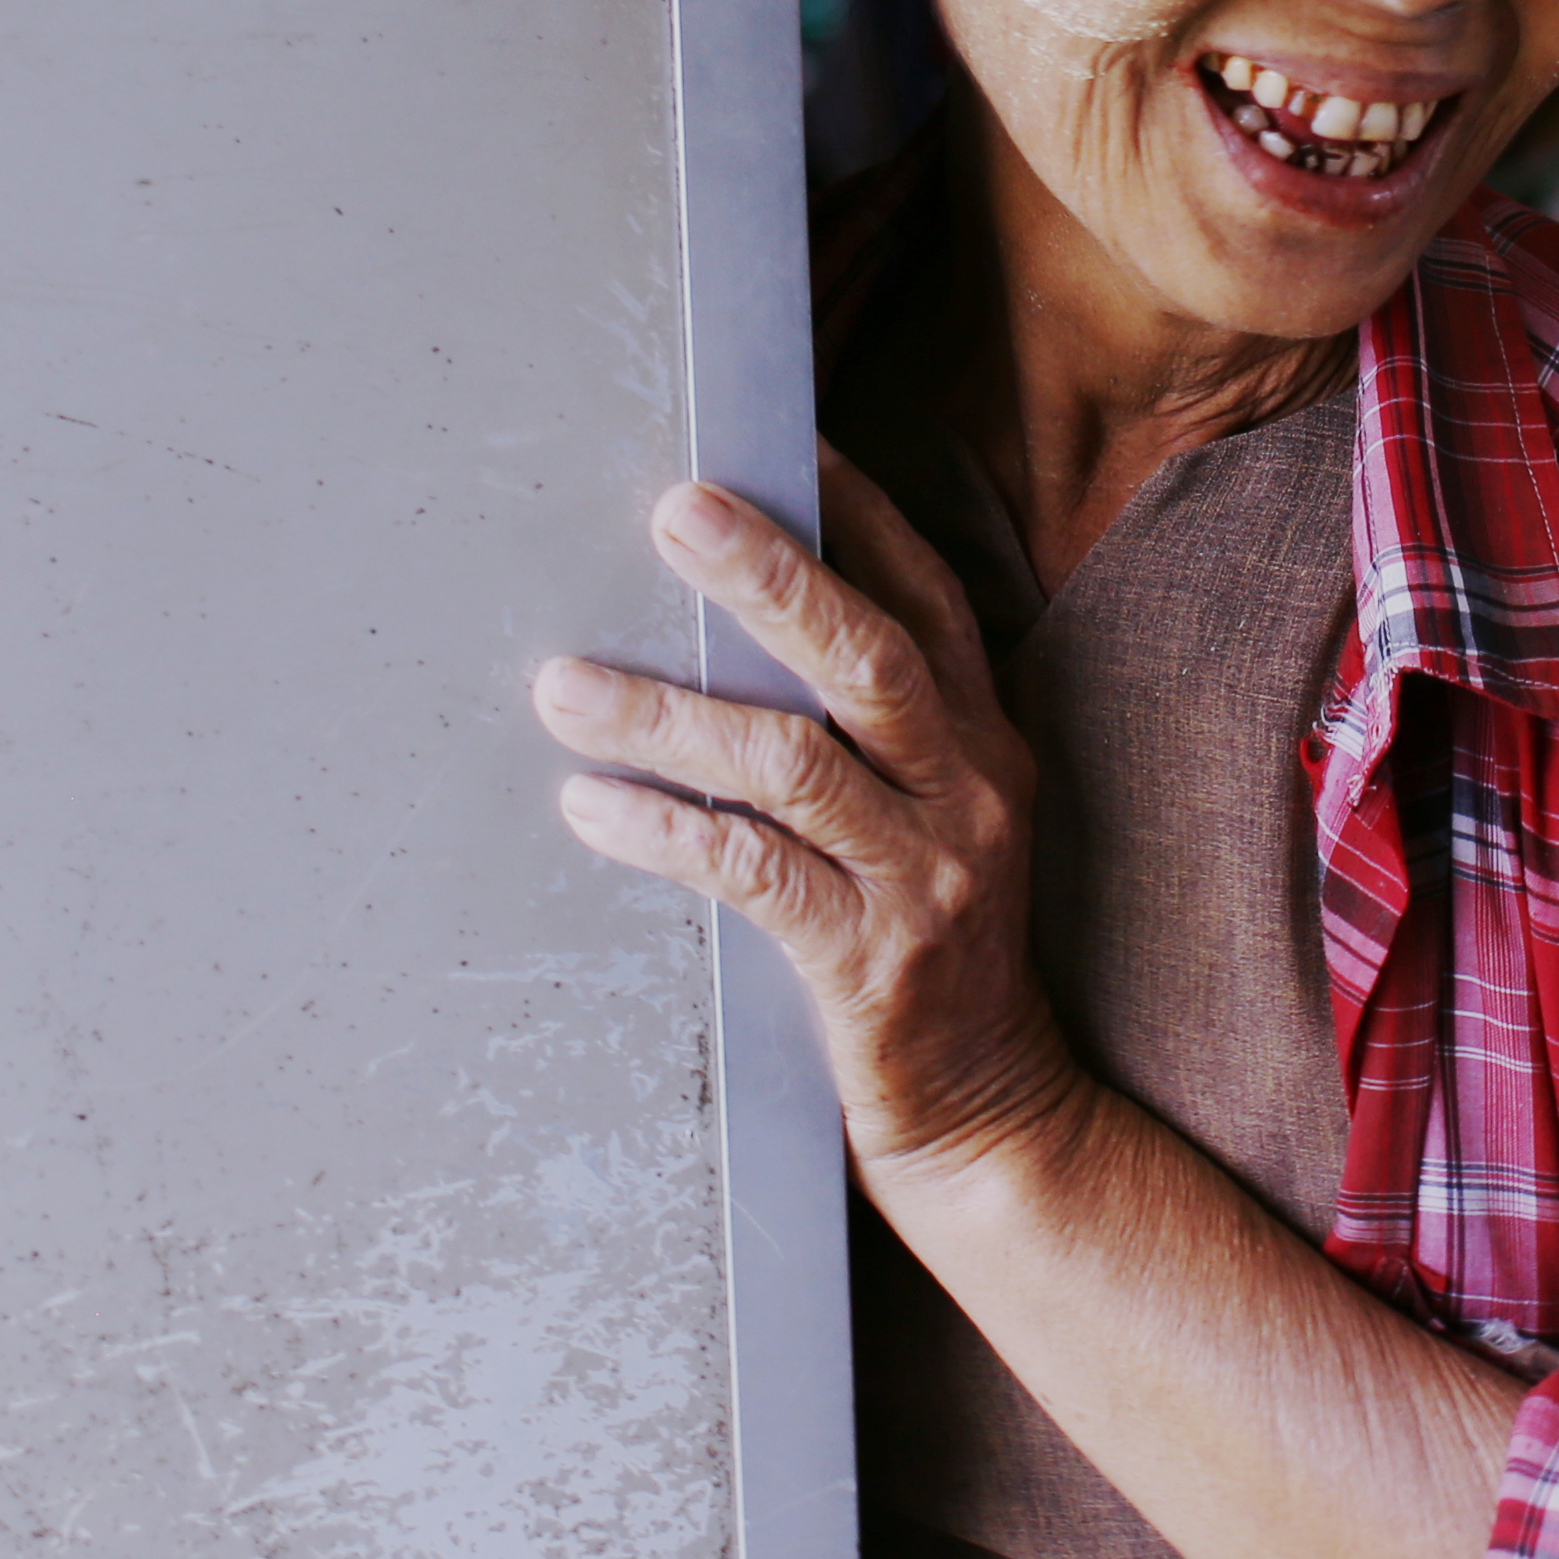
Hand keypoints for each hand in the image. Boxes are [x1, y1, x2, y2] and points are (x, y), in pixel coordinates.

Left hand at [530, 449, 1089, 1191]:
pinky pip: (752, 874)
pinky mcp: (871, 962)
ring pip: (791, 763)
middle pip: (867, 655)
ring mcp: (926, 879)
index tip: (777, 440)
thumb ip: (872, 737)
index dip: (855, 514)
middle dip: (767, 574)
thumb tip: (740, 634)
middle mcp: (969, 792)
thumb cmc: (930, 953)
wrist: (994, 1117)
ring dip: (667, 713)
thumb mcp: (935, 824)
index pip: (926, 598)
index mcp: (985, 741)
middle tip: (673, 510)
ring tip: (564, 684)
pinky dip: (664, 832)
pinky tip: (590, 804)